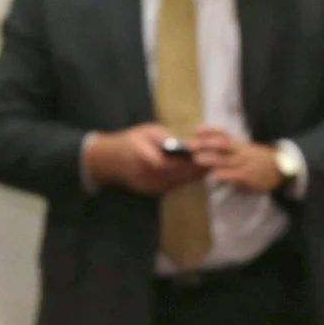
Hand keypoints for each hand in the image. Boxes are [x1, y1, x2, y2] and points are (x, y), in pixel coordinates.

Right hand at [83, 124, 206, 196]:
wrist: (109, 161)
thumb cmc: (129, 141)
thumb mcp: (145, 131)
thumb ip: (163, 137)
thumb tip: (181, 143)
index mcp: (144, 160)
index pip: (171, 163)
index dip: (189, 161)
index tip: (203, 154)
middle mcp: (148, 177)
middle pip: (178, 176)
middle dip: (196, 170)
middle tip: (214, 162)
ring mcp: (150, 187)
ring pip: (177, 183)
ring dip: (193, 176)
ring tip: (209, 167)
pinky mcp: (153, 192)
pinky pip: (173, 186)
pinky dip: (185, 180)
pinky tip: (195, 173)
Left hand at [188, 126, 285, 192]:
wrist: (280, 169)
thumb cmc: (257, 161)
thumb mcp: (244, 150)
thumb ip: (227, 149)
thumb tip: (204, 149)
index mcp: (238, 144)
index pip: (223, 133)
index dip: (209, 131)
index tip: (196, 130)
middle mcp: (241, 150)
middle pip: (222, 143)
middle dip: (205, 144)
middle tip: (190, 146)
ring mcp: (245, 163)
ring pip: (227, 159)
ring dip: (211, 158)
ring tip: (197, 159)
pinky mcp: (249, 176)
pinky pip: (236, 174)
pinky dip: (224, 174)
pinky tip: (214, 175)